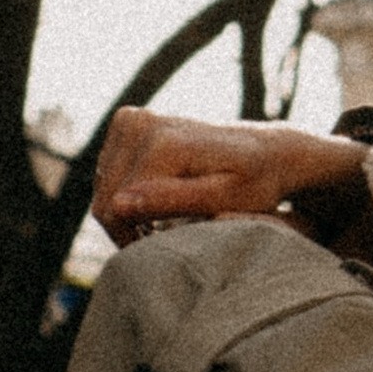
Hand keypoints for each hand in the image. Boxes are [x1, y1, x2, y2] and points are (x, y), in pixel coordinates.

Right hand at [93, 108, 367, 242]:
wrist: (267, 148)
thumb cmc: (255, 182)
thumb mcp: (225, 200)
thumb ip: (173, 201)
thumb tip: (118, 205)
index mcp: (161, 145)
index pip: (116, 209)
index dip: (133, 240)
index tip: (161, 253)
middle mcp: (140, 124)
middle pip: (106, 199)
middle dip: (128, 228)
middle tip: (162, 243)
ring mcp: (131, 119)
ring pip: (104, 188)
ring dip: (127, 213)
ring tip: (164, 225)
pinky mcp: (128, 122)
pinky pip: (109, 173)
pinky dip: (127, 193)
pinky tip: (156, 203)